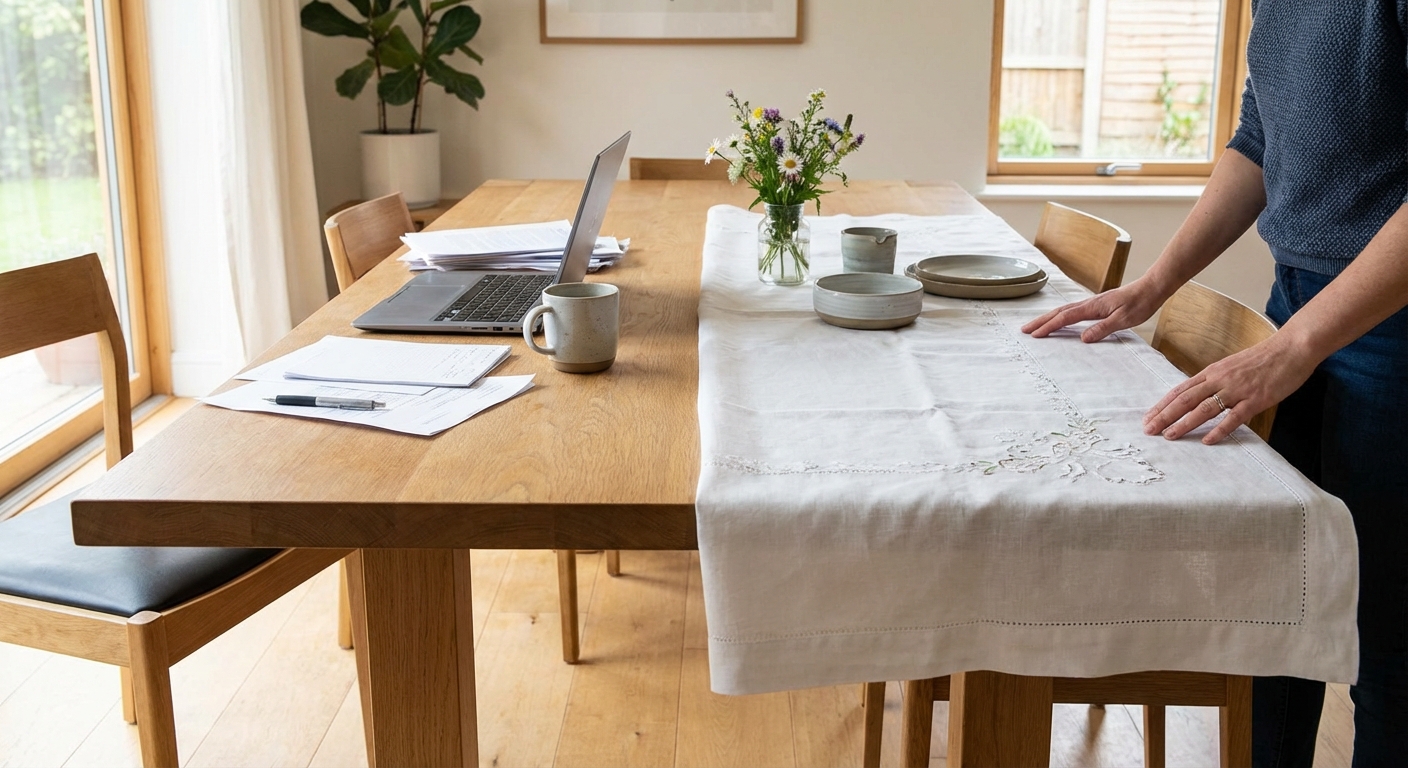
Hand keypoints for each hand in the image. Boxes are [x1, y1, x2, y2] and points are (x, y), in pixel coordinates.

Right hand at [1021, 279, 1166, 341]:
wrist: (1151, 288)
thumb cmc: (1140, 303)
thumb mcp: (1123, 320)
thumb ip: (1103, 329)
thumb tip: (1083, 339)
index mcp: (1092, 307)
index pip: (1065, 318)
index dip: (1049, 327)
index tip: (1035, 335)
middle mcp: (1089, 303)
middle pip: (1059, 312)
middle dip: (1041, 321)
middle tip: (1025, 330)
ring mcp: (1092, 303)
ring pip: (1064, 310)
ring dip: (1048, 318)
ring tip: (1036, 326)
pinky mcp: (1097, 305)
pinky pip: (1073, 311)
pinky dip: (1060, 316)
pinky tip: (1059, 320)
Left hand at [1142, 334, 1315, 444]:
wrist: (1291, 348)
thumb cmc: (1262, 359)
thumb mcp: (1231, 367)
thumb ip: (1214, 380)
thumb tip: (1197, 396)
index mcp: (1212, 372)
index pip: (1180, 390)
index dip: (1163, 405)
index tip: (1147, 418)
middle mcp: (1220, 379)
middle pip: (1185, 399)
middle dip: (1165, 416)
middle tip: (1148, 430)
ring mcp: (1237, 389)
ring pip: (1204, 408)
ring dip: (1184, 423)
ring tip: (1169, 436)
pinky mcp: (1256, 399)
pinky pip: (1234, 417)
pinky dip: (1220, 430)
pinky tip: (1208, 441)